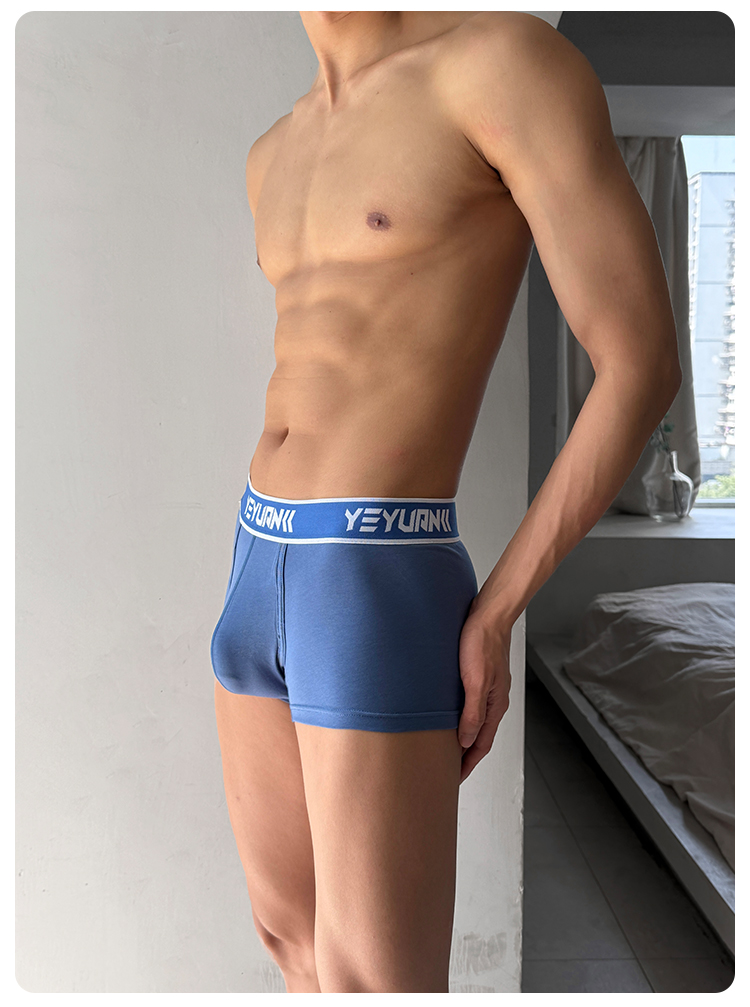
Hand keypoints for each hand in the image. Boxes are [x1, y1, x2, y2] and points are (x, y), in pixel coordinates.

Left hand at [456, 605, 511, 783]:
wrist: (488, 614)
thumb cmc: (482, 643)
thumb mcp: (476, 681)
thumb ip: (472, 713)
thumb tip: (466, 742)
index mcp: (495, 706)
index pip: (480, 745)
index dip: (467, 764)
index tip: (453, 780)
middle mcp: (493, 701)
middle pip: (477, 737)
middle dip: (464, 756)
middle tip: (446, 771)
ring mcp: (486, 689)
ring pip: (473, 721)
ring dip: (461, 737)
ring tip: (444, 749)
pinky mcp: (477, 676)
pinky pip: (468, 705)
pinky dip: (458, 718)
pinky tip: (446, 716)